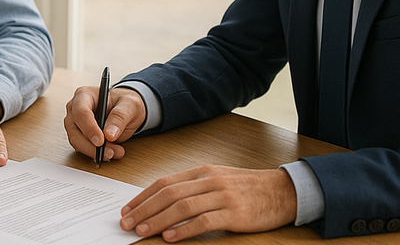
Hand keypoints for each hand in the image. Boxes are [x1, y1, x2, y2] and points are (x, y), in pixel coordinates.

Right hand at [64, 86, 145, 160]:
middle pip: (74, 129)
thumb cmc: (125, 102)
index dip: (89, 128)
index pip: (81, 112)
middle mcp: (75, 108)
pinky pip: (82, 147)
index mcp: (84, 95)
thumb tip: (109, 134)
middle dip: (90, 145)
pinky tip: (110, 152)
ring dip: (93, 151)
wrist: (127, 110)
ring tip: (114, 152)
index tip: (101, 141)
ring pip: (76, 141)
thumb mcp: (130, 104)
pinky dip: (94, 153)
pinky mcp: (79, 135)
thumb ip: (120, 117)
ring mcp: (75, 122)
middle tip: (109, 152)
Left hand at [119, 165, 296, 240]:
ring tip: (142, 230)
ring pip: (182, 207)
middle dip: (144, 209)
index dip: (143, 196)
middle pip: (168, 194)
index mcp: (201, 172)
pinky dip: (184, 229)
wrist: (282, 191)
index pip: (164, 183)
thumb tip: (162, 201)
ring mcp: (222, 196)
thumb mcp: (217, 180)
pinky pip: (204, 221)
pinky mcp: (234, 213)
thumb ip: (192, 188)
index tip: (127, 209)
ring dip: (158, 219)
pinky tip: (170, 237)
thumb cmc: (246, 188)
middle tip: (127, 222)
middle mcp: (209, 180)